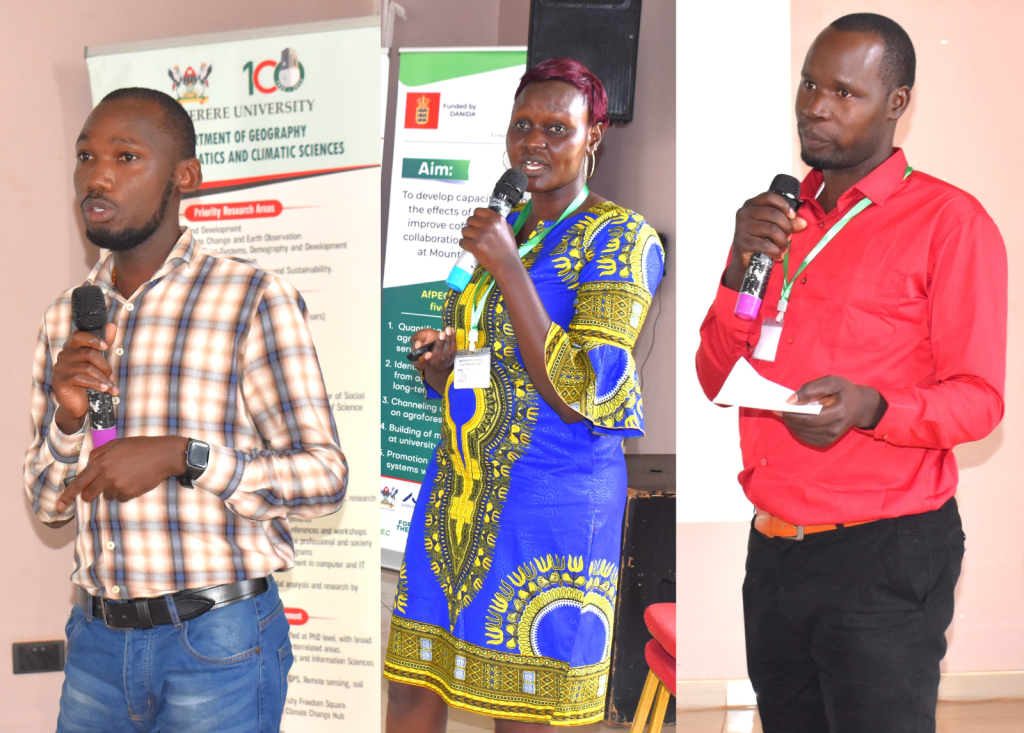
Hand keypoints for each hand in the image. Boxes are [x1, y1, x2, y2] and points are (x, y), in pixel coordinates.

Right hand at [51, 323, 118, 433]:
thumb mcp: (98, 363)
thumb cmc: (89, 382)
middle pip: (88, 353)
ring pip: (87, 368)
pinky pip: (80, 378)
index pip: (78, 336)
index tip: (106, 346)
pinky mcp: (60, 380)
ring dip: (103, 378)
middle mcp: (63, 356)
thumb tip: (111, 325)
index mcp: (71, 348)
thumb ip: (103, 344)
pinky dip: (96, 384)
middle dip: (105, 365)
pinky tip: (105, 390)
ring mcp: (59, 368)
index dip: (92, 339)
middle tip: (112, 376)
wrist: (78, 405)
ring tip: (111, 387)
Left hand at [55, 436, 187, 511]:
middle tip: (101, 487)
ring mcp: (118, 485)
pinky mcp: (129, 493)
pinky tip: (134, 481)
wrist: (163, 455)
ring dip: (113, 489)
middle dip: (91, 494)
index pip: (79, 482)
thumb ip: (98, 453)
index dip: (67, 495)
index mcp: (100, 462)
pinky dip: (125, 492)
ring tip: (127, 476)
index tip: (59, 505)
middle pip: (89, 494)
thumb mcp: (116, 443)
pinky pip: (121, 498)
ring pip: (107, 496)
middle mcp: (106, 475)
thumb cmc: (141, 447)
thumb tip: (88, 464)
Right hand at [411, 327, 455, 373]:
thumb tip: (418, 344)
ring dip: (448, 340)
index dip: (424, 359)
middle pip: (436, 356)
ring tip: (448, 329)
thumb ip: (416, 340)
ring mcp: (442, 363)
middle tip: (442, 334)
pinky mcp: (450, 358)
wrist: (433, 349)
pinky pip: (453, 349)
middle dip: (440, 344)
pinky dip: (453, 339)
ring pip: (446, 353)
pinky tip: (452, 331)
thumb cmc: (423, 343)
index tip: (428, 353)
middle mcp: (431, 364)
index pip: (421, 363)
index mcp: (419, 362)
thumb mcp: (416, 340)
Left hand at [459, 207, 519, 278]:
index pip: (478, 211)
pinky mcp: (476, 245)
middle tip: (475, 235)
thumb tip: (484, 218)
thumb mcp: (507, 230)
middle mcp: (490, 224)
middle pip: (470, 220)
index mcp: (498, 219)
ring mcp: (482, 234)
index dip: (475, 218)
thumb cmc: (508, 251)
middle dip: (471, 228)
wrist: (508, 266)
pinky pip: (462, 242)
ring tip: (474, 242)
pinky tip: (471, 248)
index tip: (476, 223)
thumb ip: (496, 223)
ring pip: (465, 230)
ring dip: (467, 236)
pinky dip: (464, 245)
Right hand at [723, 193, 806, 290]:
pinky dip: (775, 252)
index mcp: (751, 204)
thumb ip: (787, 222)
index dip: (784, 205)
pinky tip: (778, 256)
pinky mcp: (742, 242)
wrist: (744, 260)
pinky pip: (766, 245)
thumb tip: (803, 223)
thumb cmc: (758, 240)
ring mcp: (741, 227)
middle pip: (774, 214)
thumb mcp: (773, 227)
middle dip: (787, 227)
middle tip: (789, 237)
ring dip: (782, 241)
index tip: (792, 216)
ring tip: (783, 248)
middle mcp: (744, 213)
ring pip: (772, 230)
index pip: (770, 197)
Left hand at [779, 376, 887, 447]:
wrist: (859, 407)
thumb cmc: (844, 392)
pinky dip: (797, 429)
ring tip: (786, 413)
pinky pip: (805, 438)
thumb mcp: (831, 382)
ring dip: (791, 424)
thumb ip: (810, 389)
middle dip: (789, 418)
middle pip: (804, 427)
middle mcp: (835, 429)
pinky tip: (795, 420)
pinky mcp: (826, 442)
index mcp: (839, 413)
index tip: (782, 406)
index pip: (810, 418)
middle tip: (779, 409)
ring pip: (802, 434)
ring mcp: (831, 438)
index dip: (793, 413)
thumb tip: (791, 400)